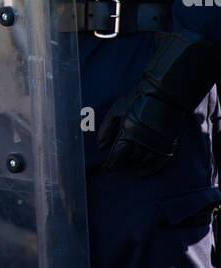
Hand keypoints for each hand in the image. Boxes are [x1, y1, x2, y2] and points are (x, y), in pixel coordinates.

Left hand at [97, 32, 220, 175]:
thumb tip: (100, 146)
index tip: (107, 167)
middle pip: (130, 161)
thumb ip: (106, 129)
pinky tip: (143, 172)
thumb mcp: (116, 110)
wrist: (164, 94)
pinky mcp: (167, 147)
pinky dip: (150, 170)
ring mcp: (156, 146)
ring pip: (143, 164)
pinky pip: (158, 165)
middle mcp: (141, 143)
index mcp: (127, 135)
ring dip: (135, 166)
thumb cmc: (137, 100)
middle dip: (124, 161)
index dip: (110, 165)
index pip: (115, 158)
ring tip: (131, 164)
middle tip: (121, 159)